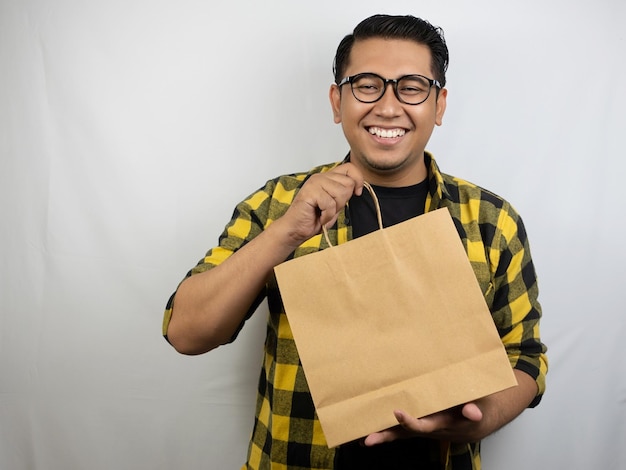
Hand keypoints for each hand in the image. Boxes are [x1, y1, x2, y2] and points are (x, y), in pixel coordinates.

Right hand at [277, 163, 363, 246]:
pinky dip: (327, 215)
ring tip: (324, 212)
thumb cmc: (313, 218)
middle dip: (344, 201)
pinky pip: (330, 204)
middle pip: (348, 183)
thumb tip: (356, 188)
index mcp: (327, 177)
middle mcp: (321, 177)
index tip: (357, 193)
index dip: (358, 180)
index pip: (350, 168)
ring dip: (335, 209)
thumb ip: (344, 194)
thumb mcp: (335, 204)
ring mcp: (314, 183)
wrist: (296, 229)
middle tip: (330, 208)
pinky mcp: (310, 192)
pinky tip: (319, 216)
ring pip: (341, 193)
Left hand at [363, 402, 484, 445]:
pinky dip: (388, 432)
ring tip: (362, 440)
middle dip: (386, 436)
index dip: (410, 422)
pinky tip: (370, 435)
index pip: (423, 425)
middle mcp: (430, 428)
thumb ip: (474, 411)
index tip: (397, 412)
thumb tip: (472, 412)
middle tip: (368, 439)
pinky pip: (401, 430)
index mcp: (443, 423)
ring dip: (383, 435)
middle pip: (405, 434)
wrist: (479, 419)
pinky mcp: (421, 423)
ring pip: (400, 433)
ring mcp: (424, 427)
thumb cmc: (478, 408)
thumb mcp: (480, 408)